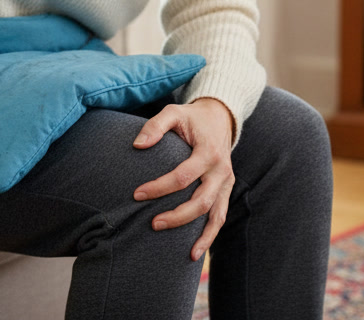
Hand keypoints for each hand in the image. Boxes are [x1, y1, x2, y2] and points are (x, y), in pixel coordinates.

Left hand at [132, 97, 234, 260]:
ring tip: (183, 252)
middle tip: (152, 223)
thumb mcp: (173, 112)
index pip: (183, 176)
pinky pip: (220, 217)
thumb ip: (155, 126)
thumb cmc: (191, 117)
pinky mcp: (225, 191)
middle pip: (201, 201)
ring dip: (198, 234)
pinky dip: (209, 236)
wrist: (220, 118)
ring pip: (214, 215)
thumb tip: (137, 145)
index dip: (159, 187)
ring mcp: (226, 183)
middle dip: (177, 216)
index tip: (137, 194)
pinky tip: (194, 252)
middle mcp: (221, 170)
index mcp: (208, 152)